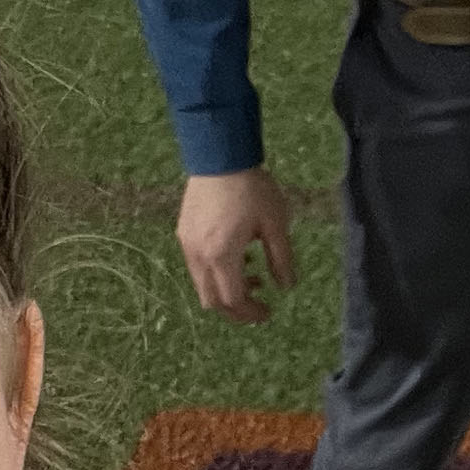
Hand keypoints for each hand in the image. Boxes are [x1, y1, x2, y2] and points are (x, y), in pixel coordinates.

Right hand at [176, 166, 298, 322]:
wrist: (220, 155)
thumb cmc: (252, 188)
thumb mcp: (275, 224)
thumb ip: (282, 259)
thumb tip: (287, 287)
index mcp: (222, 256)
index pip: (233, 300)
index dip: (250, 313)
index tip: (268, 313)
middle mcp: (198, 255)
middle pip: (211, 301)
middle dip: (235, 310)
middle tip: (258, 304)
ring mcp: (187, 244)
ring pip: (201, 284)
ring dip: (225, 289)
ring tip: (252, 274)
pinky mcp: (182, 232)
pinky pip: (196, 266)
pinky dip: (214, 273)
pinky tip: (236, 254)